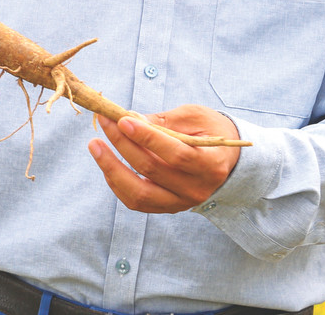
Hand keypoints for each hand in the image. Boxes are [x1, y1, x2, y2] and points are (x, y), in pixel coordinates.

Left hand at [88, 104, 241, 213]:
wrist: (229, 161)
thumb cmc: (212, 132)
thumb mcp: (195, 117)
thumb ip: (165, 121)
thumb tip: (130, 120)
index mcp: (211, 164)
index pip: (176, 154)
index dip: (148, 137)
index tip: (123, 120)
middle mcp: (197, 189)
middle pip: (153, 170)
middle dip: (123, 144)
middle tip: (105, 121)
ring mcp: (181, 202)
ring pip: (140, 193)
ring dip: (112, 168)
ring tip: (95, 145)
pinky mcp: (168, 207)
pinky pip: (136, 202)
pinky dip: (117, 182)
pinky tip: (106, 162)